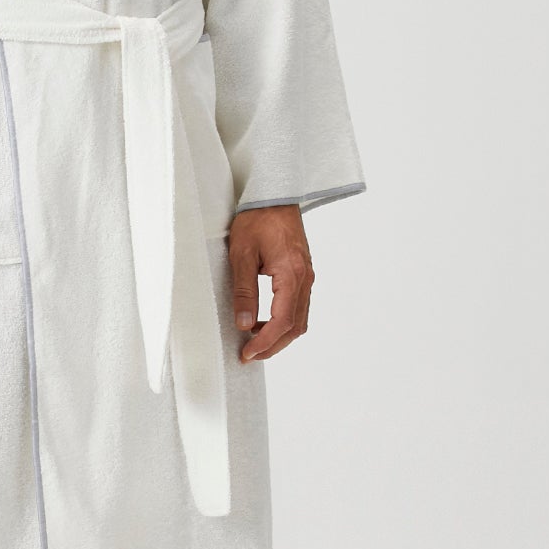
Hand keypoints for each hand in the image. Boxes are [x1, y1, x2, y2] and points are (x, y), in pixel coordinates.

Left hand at [228, 205, 313, 362]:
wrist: (274, 194)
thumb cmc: (256, 218)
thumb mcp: (241, 253)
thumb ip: (243, 290)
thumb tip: (243, 324)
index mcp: (292, 274)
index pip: (282, 322)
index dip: (265, 343)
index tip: (247, 354)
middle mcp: (305, 278)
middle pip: (295, 327)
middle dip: (272, 346)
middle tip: (248, 354)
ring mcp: (307, 276)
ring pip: (299, 319)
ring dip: (278, 335)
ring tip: (253, 341)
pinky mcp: (303, 273)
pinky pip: (298, 306)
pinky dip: (283, 321)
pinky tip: (263, 322)